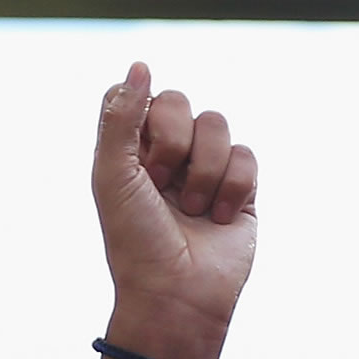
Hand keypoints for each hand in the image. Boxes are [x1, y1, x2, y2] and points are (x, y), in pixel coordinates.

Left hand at [90, 62, 258, 358]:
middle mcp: (164, 156)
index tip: (137, 154)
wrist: (177, 294)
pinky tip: (219, 218)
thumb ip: (121, 119)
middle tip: (161, 184)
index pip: (136, 97)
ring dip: (203, 169)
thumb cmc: (135, 241)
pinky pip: (246, 154)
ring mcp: (204, 170)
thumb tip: (139, 64)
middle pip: (177, 101)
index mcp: (126, 152)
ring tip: (191, 210)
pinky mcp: (241, 188)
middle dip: (172, 141)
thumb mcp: (113, 177)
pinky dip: (232, 187)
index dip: (141, 116)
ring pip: (216, 123)